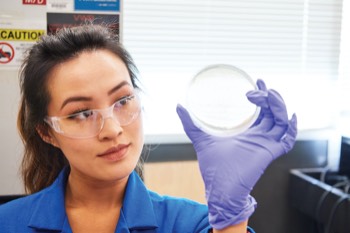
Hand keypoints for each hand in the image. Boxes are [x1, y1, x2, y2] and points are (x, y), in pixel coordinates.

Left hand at [176, 79, 296, 228]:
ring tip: (268, 94)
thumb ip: (190, 123)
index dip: (262, 96)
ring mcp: (265, 144)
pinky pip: (288, 140)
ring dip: (278, 106)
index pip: (261, 111)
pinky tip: (290, 115)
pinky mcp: (269, 153)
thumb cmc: (212, 167)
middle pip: (273, 113)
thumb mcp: (200, 138)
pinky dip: (292, 128)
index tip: (257, 81)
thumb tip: (178, 106)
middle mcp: (259, 137)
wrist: (219, 187)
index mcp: (247, 134)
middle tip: (260, 85)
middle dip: (270, 97)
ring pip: (281, 121)